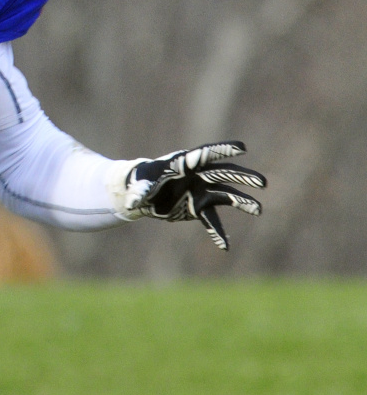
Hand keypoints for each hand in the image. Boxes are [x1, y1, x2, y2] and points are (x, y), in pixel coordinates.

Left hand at [122, 142, 264, 249]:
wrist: (144, 194)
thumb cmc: (142, 180)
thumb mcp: (139, 184)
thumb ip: (139, 192)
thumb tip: (131, 203)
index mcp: (184, 163)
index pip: (205, 154)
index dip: (223, 150)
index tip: (241, 148)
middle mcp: (198, 176)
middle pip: (224, 174)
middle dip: (242, 178)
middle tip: (262, 183)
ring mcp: (201, 191)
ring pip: (226, 196)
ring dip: (242, 202)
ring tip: (258, 210)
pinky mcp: (199, 207)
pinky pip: (212, 220)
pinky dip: (217, 233)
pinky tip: (224, 246)